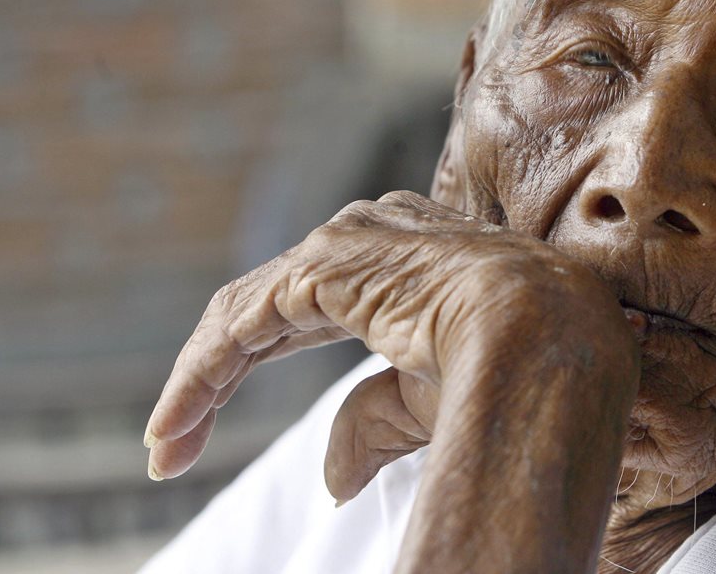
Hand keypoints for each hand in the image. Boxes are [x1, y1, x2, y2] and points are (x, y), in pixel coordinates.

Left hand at [144, 191, 639, 572]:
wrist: (549, 338)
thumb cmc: (513, 368)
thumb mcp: (432, 400)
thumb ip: (372, 420)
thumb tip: (332, 480)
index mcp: (407, 256)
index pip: (311, 305)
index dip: (261, 359)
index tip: (220, 421)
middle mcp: (371, 235)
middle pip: (268, 309)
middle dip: (217, 377)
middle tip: (173, 444)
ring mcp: (344, 243)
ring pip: (245, 315)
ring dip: (198, 385)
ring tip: (166, 449)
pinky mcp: (321, 266)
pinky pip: (241, 325)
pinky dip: (200, 377)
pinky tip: (176, 426)